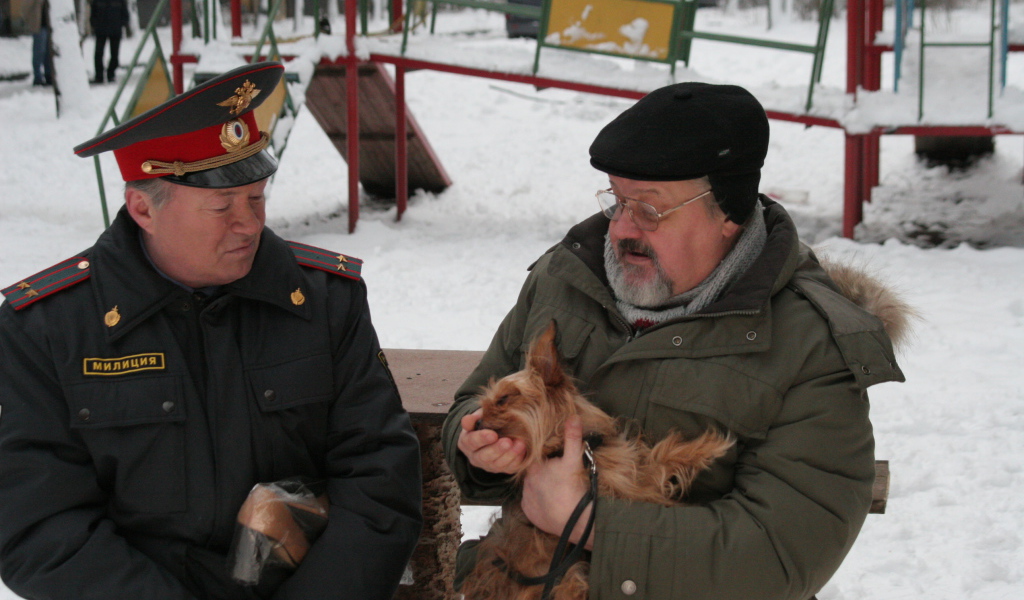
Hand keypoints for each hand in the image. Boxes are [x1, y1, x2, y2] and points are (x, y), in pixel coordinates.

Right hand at [457, 410, 525, 474]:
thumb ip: (474, 418)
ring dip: (510, 454)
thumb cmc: (486, 422)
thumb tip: (467, 420)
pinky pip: (510, 467)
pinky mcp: (503, 469)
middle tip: (507, 441)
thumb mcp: (479, 416)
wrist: (496, 432)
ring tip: (520, 443)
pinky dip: (518, 459)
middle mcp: (476, 457)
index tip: (493, 434)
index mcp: (467, 443)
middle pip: (484, 457)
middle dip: (497, 449)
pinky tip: (524, 449)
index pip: (472, 442)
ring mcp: (490, 465)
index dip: (482, 438)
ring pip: (498, 464)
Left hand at [521, 415, 592, 549]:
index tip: (553, 463)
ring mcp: (526, 497)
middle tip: (557, 478)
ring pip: (531, 487)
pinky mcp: (528, 511)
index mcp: (534, 467)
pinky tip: (550, 502)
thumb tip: (573, 417)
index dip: (544, 459)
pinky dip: (539, 501)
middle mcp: (526, 481)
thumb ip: (572, 437)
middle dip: (543, 473)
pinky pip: (531, 502)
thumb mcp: (574, 460)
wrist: (575, 520)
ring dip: (540, 487)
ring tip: (555, 491)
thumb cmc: (574, 489)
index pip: (534, 458)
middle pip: (533, 473)